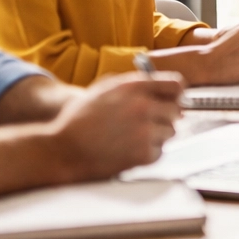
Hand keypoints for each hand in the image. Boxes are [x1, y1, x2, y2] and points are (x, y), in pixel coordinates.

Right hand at [50, 74, 184, 180]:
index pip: (176, 85)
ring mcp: (145, 131)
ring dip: (157, 136)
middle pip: (176, 110)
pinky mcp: (144, 154)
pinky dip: (148, 153)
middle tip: (147, 124)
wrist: (62, 150)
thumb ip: (132, 84)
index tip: (172, 101)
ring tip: (132, 138)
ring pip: (170, 132)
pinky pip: (160, 151)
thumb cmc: (78, 120)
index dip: (176, 94)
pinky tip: (128, 151)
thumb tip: (158, 87)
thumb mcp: (102, 89)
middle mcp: (143, 106)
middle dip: (164, 117)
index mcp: (134, 86)